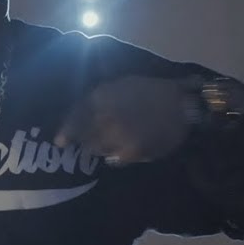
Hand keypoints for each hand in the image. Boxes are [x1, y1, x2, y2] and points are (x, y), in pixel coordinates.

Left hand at [54, 74, 243, 166]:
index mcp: (103, 95)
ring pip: (96, 149)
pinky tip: (122, 151)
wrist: (183, 105)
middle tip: (81, 147)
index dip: (67, 130)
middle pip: (83, 136)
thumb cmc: (153, 91)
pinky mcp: (130, 151)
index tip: (60, 141)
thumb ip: (101, 98)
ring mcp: (117, 135)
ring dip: (98, 149)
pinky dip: (115, 157)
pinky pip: (114, 159)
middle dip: (81, 141)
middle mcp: (105, 115)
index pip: (76, 115)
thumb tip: (83, 115)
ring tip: (105, 148)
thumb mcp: (123, 84)